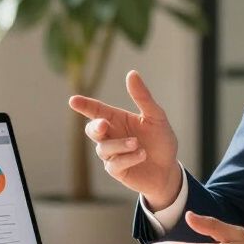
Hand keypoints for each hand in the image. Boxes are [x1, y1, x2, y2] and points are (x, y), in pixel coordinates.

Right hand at [68, 70, 180, 206]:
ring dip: (120, 144)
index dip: (84, 105)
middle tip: (103, 124)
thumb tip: (131, 73)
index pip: (96, 110)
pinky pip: (114, 164)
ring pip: (104, 148)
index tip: (73, 100)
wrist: (169, 169)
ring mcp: (112, 154)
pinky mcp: (117, 170)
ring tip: (137, 143)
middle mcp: (111, 136)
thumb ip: (142, 97)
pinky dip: (128, 158)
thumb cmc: (161, 140)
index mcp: (117, 119)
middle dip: (95, 127)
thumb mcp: (156, 116)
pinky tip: (142, 155)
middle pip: (92, 130)